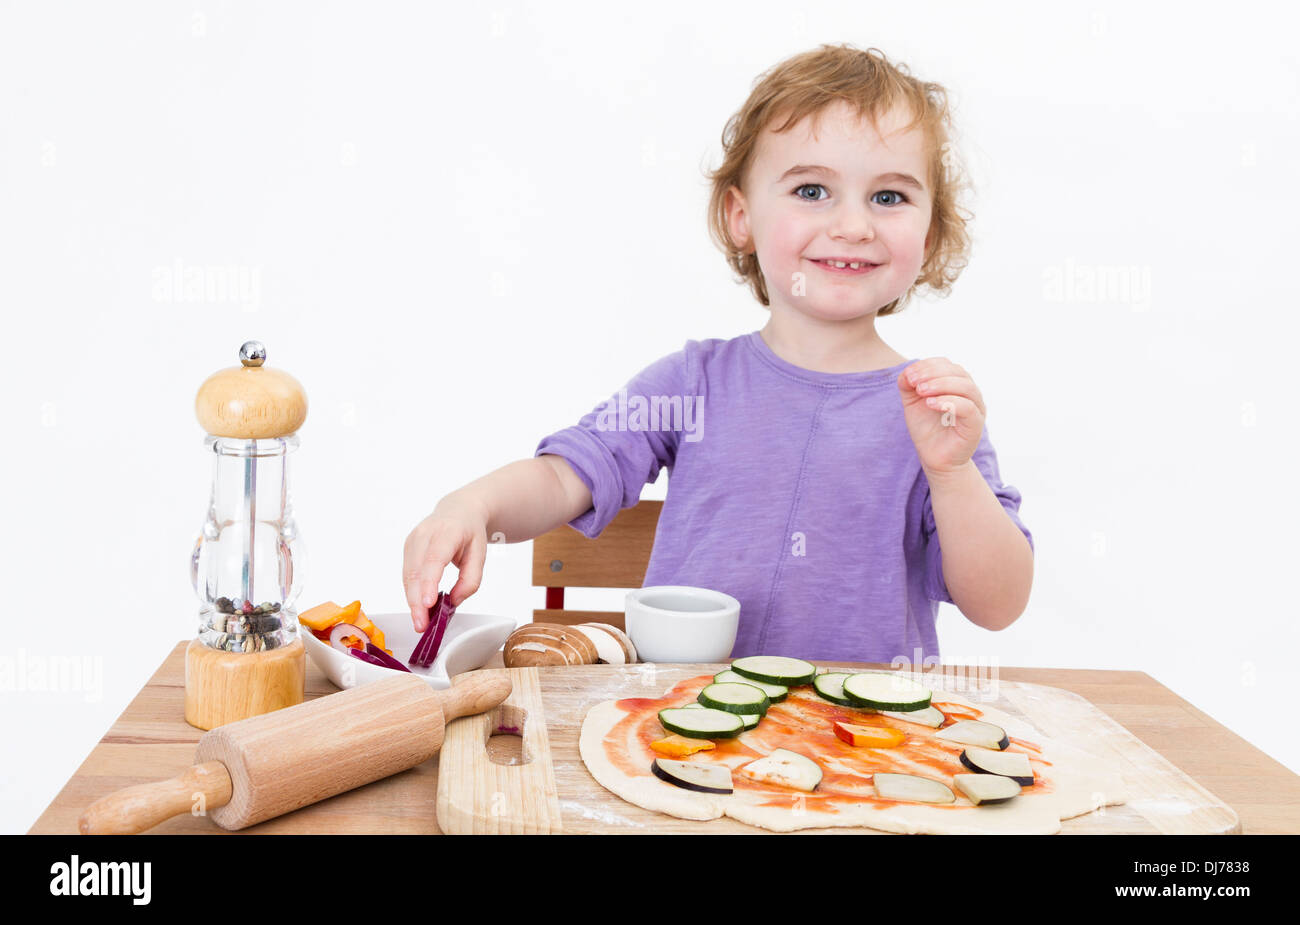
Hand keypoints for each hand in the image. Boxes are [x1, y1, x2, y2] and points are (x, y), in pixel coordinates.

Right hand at [402, 496, 489, 631]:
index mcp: (447, 531)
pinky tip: (418, 607)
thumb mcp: (480, 554)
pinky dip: (412, 592)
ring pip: (408, 575)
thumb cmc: (470, 532)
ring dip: (412, 601)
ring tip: (420, 622)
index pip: (435, 559)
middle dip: (416, 601)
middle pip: (416, 571)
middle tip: (422, 625)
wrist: (459, 510)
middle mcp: (425, 533)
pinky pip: (407, 574)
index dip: (429, 583)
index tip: (427, 604)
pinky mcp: (407, 548)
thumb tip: (453, 601)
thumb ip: (471, 580)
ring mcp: (413, 540)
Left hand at [897, 357, 985, 477]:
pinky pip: (968, 408)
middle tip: (914, 382)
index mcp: (956, 384)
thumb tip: (907, 372)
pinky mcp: (976, 424)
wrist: (935, 458)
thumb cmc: (927, 429)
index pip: (947, 365)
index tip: (909, 375)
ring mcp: (976, 408)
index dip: (928, 365)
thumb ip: (908, 385)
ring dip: (941, 384)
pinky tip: (930, 404)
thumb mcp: (913, 403)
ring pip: (966, 387)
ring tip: (921, 391)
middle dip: (933, 373)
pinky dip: (949, 401)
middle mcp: (970, 393)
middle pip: (958, 372)